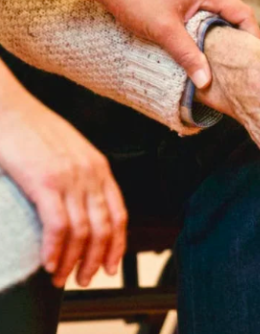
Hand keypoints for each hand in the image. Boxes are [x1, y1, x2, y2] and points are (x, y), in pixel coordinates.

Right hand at [0, 67, 126, 287]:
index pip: (119, 214)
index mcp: (100, 168)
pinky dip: (55, 250)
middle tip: (86, 279)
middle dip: (97, 259)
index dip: (117, 244)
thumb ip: (82, 177)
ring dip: (74, 261)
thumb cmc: (37, 131)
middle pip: (104, 228)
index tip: (111, 265)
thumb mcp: (72, 152)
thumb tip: (81, 207)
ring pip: (83, 231)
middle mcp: (91, 175)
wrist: (12, 110)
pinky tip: (49, 263)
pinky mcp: (45, 182)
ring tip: (63, 278)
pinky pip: (58, 226)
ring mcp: (70, 178)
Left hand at [95, 0, 259, 88]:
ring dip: (221, 34)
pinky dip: (208, 28)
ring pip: (218, 14)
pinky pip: (205, 12)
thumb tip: (206, 82)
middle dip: (239, 38)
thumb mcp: (164, 31)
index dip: (252, 36)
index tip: (254, 58)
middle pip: (233, 13)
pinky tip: (202, 45)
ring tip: (222, 58)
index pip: (242, 13)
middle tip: (240, 63)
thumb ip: (188, 55)